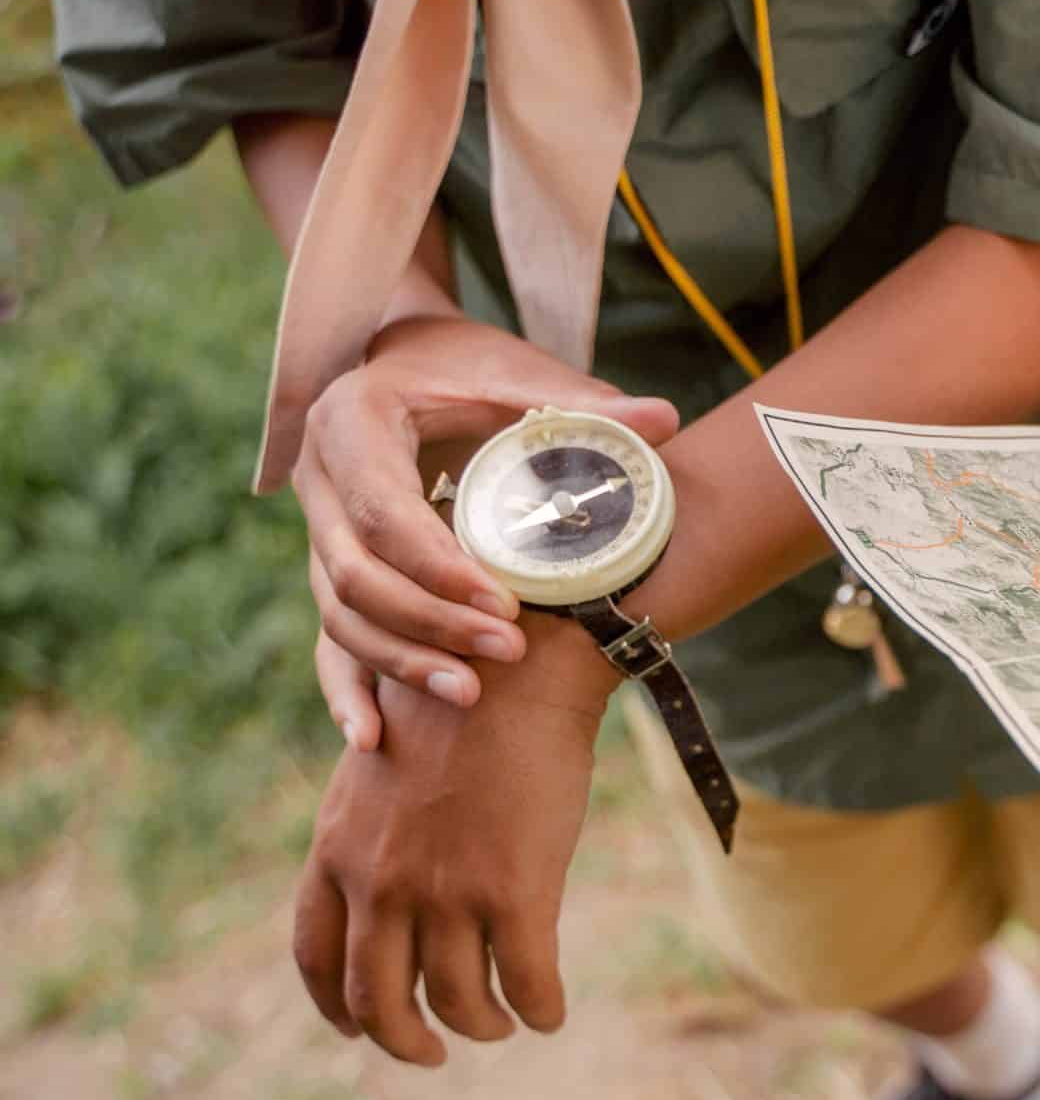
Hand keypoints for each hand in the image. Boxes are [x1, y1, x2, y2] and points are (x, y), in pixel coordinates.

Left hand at [291, 617, 619, 1065]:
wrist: (517, 668)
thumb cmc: (458, 706)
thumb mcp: (377, 768)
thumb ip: (368, 834)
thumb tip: (384, 887)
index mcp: (337, 851)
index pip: (316, 957)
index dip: (336, 1006)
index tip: (359, 1027)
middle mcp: (381, 882)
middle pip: (375, 1000)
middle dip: (405, 1041)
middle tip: (435, 1053)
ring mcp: (447, 891)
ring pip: (457, 1002)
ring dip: (482, 1025)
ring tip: (502, 1023)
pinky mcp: (516, 892)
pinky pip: (527, 983)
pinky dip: (539, 1010)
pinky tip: (550, 1013)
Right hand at [297, 315, 678, 742]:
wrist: (405, 359)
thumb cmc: (469, 365)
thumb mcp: (520, 374)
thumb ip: (586, 405)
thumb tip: (665, 420)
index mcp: (352, 424)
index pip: (384, 513)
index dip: (441, 568)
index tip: (507, 605)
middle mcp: (317, 480)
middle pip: (356, 575)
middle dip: (431, 623)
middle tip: (509, 650)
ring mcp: (315, 531)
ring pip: (339, 614)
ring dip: (401, 661)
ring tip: (472, 693)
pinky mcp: (327, 569)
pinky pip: (326, 638)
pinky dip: (345, 690)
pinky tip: (373, 741)